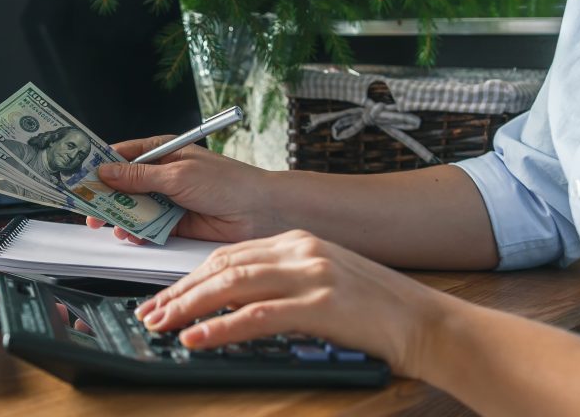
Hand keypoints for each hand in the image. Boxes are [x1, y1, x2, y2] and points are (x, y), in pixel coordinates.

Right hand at [86, 136, 277, 243]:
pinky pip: (147, 227)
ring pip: (133, 208)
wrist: (259, 213)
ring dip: (122, 217)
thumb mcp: (177, 175)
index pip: (122, 155)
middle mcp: (163, 175)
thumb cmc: (228, 183)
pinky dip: (138, 232)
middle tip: (89, 208)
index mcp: (163, 151)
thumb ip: (138, 177)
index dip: (99, 165)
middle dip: (106, 196)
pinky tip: (132, 234)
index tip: (79, 176)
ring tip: (113, 224)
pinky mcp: (174, 223)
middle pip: (123, 185)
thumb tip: (106, 173)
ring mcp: (168, 199)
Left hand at [133, 230, 442, 376]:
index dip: (191, 277)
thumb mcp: (323, 283)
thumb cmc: (376, 310)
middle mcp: (300, 250)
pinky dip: (222, 328)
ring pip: (232, 285)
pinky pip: (258, 315)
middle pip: (222, 267)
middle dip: (180, 291)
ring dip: (189, 306)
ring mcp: (311, 275)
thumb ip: (280, 283)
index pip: (229, 256)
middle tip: (151, 313)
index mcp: (298, 241)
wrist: (428, 323)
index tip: (165, 297)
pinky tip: (198, 338)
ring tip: (162, 324)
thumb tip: (231, 302)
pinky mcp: (321, 305)